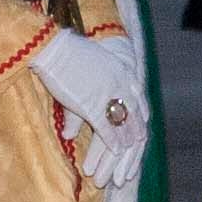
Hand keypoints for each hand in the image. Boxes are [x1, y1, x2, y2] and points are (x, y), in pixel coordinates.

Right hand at [27, 29, 144, 186]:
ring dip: (126, 139)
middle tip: (140, 141)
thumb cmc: (68, 51)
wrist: (55, 49)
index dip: (141, 110)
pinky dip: (112, 141)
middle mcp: (119, 84)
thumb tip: (97, 85)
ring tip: (129, 149)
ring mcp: (107, 97)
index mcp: (121, 70)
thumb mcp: (92, 61)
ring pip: (122, 123)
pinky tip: (116, 151)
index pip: (137, 95)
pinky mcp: (92, 106)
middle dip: (137, 128)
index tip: (145, 119)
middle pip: (133, 112)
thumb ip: (97, 78)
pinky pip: (106, 128)